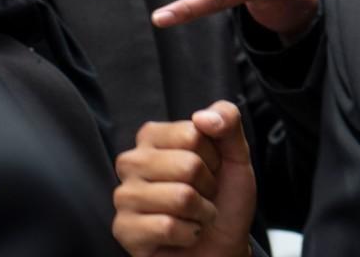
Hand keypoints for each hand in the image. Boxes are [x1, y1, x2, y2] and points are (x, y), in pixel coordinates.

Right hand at [113, 101, 254, 256]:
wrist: (222, 243)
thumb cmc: (223, 196)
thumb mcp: (236, 154)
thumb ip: (227, 121)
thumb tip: (202, 116)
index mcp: (153, 136)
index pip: (194, 133)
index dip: (214, 155)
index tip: (211, 168)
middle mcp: (131, 162)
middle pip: (188, 165)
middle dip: (208, 185)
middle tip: (204, 194)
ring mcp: (124, 196)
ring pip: (180, 197)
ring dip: (201, 211)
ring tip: (195, 214)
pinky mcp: (123, 229)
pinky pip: (168, 227)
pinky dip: (189, 233)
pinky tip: (184, 233)